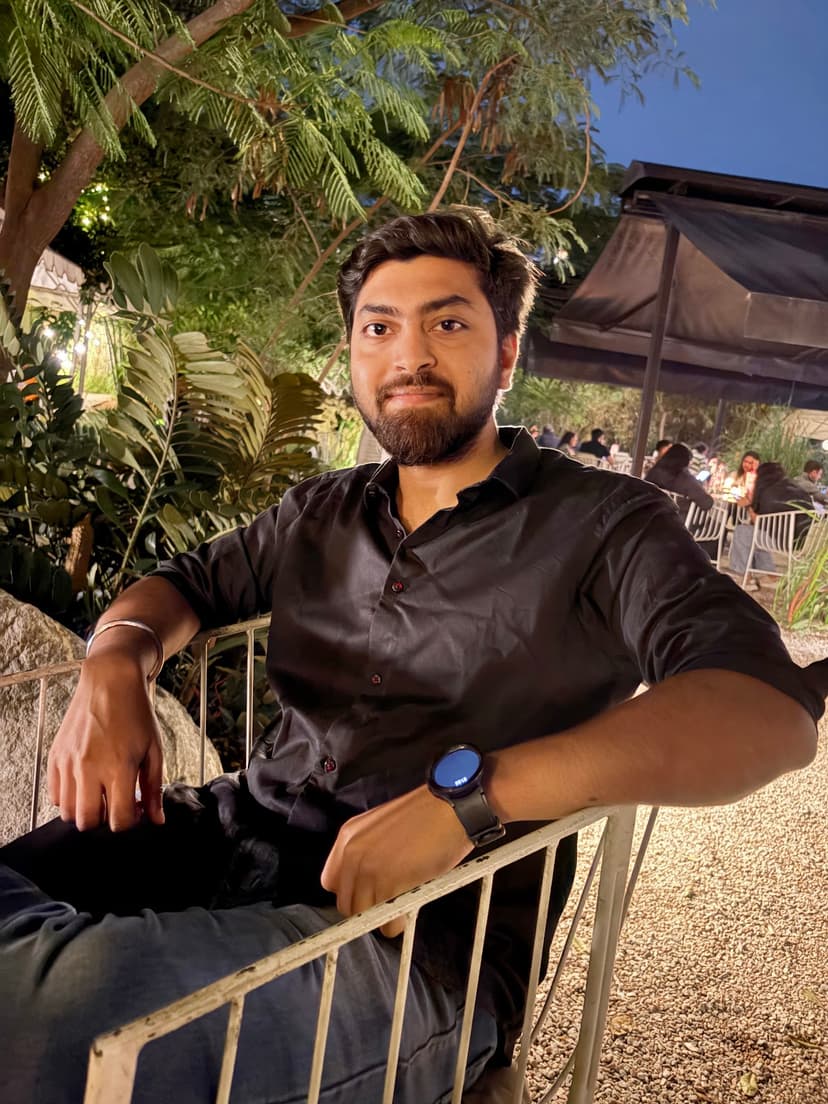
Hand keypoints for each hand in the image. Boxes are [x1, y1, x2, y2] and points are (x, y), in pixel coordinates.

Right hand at [47, 654, 164, 830]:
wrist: (110, 681)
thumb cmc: (135, 714)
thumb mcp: (154, 750)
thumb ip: (154, 788)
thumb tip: (156, 820)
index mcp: (119, 767)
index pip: (119, 820)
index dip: (130, 820)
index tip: (136, 808)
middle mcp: (89, 767)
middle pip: (88, 822)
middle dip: (105, 819)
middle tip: (116, 801)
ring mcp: (69, 762)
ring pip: (68, 813)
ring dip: (85, 809)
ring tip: (100, 792)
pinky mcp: (55, 757)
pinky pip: (55, 795)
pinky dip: (69, 797)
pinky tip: (85, 783)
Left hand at [321, 786, 472, 936]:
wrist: (452, 807)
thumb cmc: (428, 815)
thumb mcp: (382, 827)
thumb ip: (367, 851)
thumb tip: (366, 882)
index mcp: (349, 837)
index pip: (332, 882)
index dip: (353, 891)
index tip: (368, 893)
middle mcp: (353, 853)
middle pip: (347, 903)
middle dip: (368, 907)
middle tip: (390, 901)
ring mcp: (370, 869)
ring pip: (365, 916)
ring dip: (385, 915)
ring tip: (404, 901)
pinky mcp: (390, 883)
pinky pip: (388, 922)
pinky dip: (400, 922)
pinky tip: (412, 904)